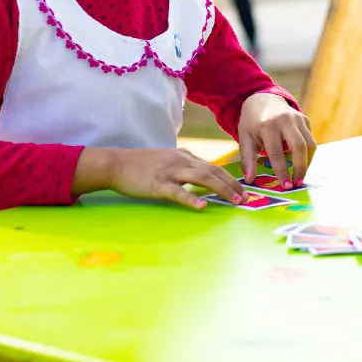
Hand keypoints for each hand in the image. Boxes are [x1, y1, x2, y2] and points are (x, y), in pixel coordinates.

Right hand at [96, 147, 246, 209]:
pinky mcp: (158, 184)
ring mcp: (170, 171)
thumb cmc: (141, 165)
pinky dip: (191, 198)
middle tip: (245, 197)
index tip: (242, 189)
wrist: (116, 163)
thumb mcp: (168, 160)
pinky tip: (201, 206)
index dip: (230, 178)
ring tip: (234, 200)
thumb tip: (202, 177)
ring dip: (221, 189)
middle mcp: (181, 161)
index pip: (213, 166)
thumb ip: (185, 167)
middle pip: (213, 171)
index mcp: (185, 156)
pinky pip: (177, 191)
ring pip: (202, 178)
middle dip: (232, 184)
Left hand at [239, 92, 315, 187]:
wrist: (262, 99)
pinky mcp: (305, 119)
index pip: (277, 153)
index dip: (282, 171)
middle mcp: (286, 120)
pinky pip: (310, 139)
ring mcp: (298, 118)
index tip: (286, 186)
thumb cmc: (251, 122)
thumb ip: (247, 159)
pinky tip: (301, 162)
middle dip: (301, 168)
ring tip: (300, 175)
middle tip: (297, 183)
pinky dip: (308, 153)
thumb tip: (249, 180)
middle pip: (300, 147)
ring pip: (309, 144)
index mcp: (268, 125)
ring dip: (307, 162)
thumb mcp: (245, 138)